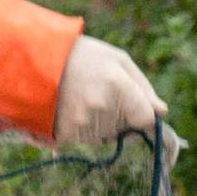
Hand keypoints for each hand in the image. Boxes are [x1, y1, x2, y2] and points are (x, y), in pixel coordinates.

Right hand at [50, 36, 166, 146]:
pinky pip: (86, 139)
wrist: (34, 59)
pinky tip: (74, 107)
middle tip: (104, 95)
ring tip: (85, 97)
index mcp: (119, 86)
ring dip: (103, 124)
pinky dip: (84, 128)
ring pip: (106, 136)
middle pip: (126, 129)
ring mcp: (83, 124)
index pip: (146, 120)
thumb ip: (143, 87)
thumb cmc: (81, 55)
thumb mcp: (117, 60)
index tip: (150, 126)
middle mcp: (102, 108)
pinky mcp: (66, 135)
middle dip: (122, 118)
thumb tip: (162, 112)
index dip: (149, 122)